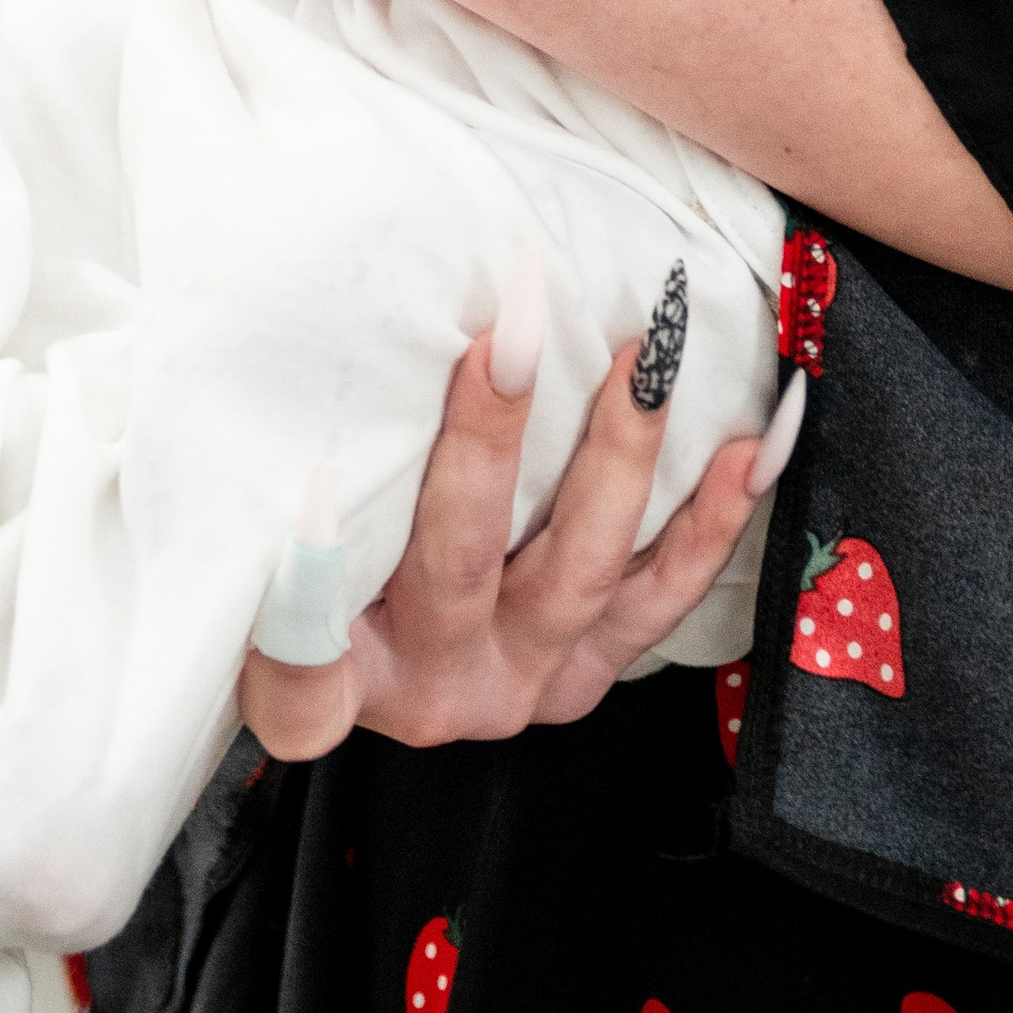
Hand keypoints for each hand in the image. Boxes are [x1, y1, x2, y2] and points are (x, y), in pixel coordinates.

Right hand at [238, 306, 796, 761]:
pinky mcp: (586, 672)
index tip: (314, 499)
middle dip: (489, 446)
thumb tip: (261, 323)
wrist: (395, 635)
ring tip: (644, 358)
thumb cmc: (321, 545)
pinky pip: (663, 597)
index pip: (297, 672)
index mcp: (325, 676)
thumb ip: (272, 480)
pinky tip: (751, 445)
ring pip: (580, 573)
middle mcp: (425, 689)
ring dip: (618, 456)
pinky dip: (713, 517)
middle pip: (459, 566)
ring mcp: (517, 684)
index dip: (307, 601)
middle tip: (510, 338)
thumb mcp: (266, 534)